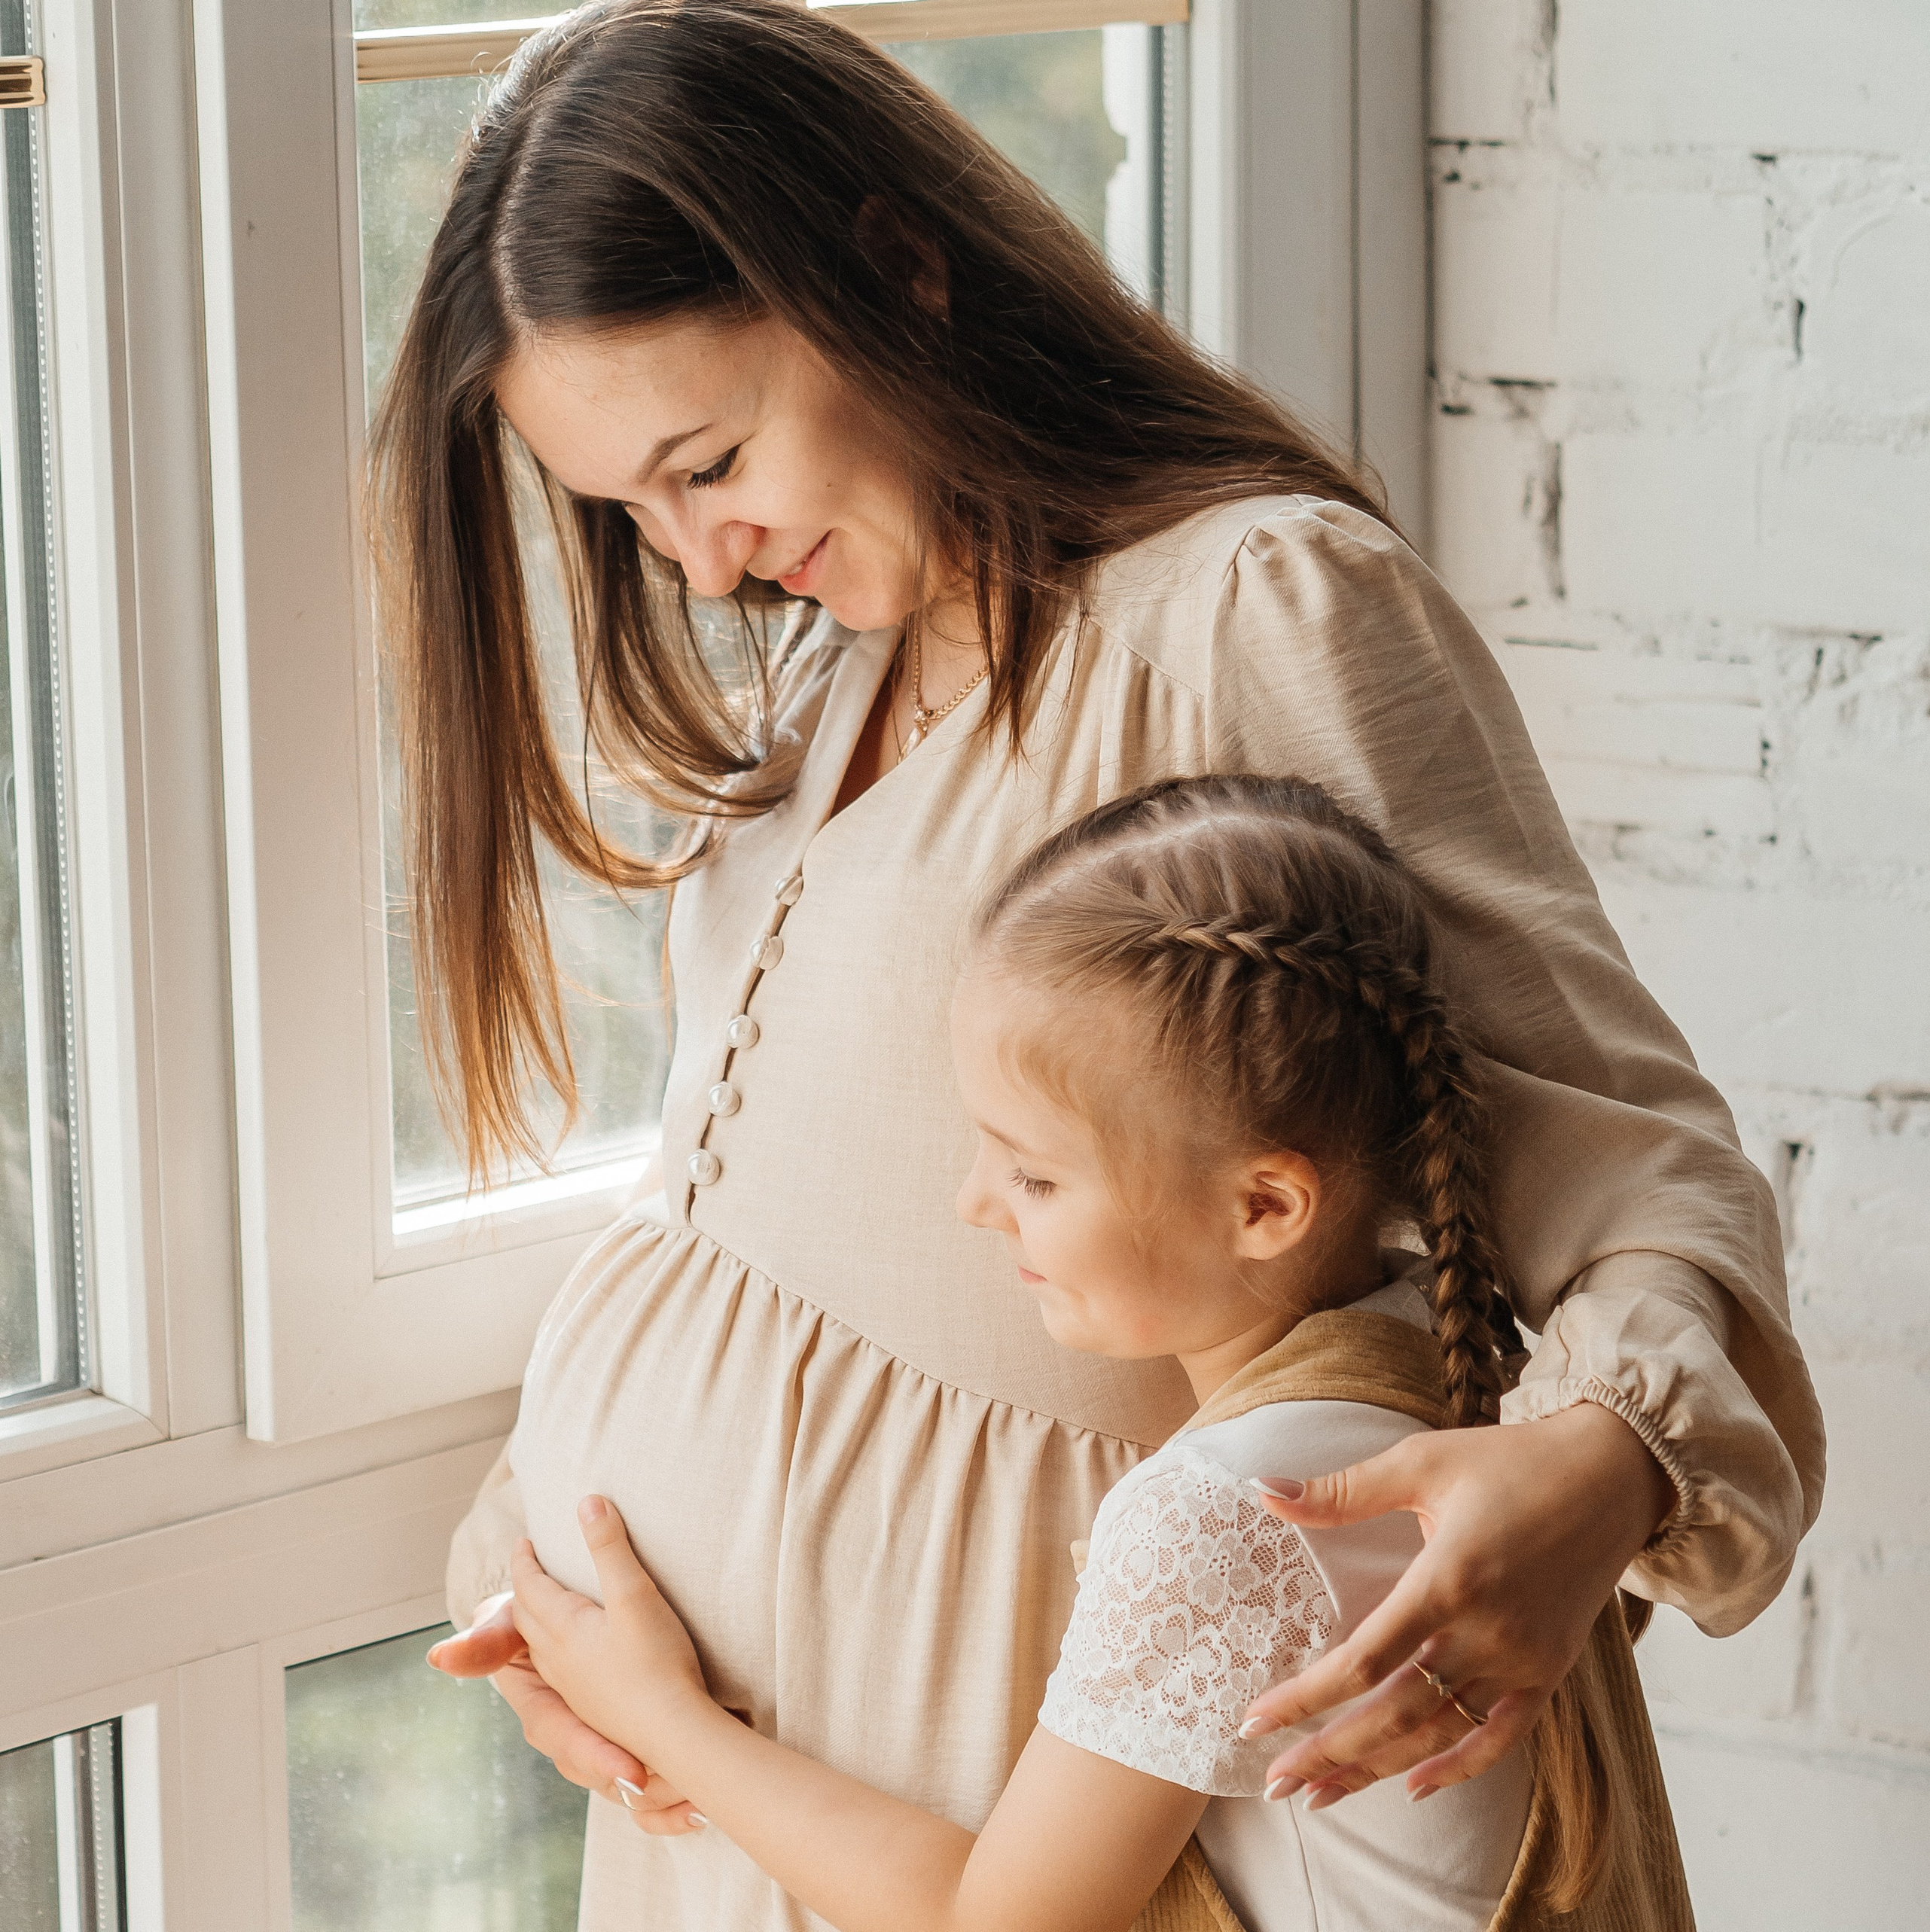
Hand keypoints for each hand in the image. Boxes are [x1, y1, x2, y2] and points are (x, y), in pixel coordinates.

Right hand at [430, 1586, 703, 1832]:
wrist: (554, 1614)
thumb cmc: (525, 1620)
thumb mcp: (505, 1622)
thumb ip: (484, 1641)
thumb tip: (437, 1658)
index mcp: (543, 1711)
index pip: (566, 1739)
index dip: (596, 1757)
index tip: (631, 1771)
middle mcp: (569, 1734)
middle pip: (600, 1772)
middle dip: (637, 1786)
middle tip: (680, 1792)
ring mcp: (597, 1741)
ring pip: (621, 1785)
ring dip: (657, 1802)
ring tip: (693, 1807)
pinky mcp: (624, 1741)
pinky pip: (644, 1789)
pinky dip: (667, 1807)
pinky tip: (695, 1814)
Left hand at [511, 1498, 713, 1764]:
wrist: (673, 1734)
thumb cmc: (656, 1661)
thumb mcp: (634, 1594)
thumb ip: (610, 1548)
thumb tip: (589, 1502)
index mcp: (564, 1630)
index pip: (530, 1588)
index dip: (525, 1561)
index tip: (523, 1541)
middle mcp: (558, 1661)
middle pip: (527, 1618)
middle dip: (524, 1588)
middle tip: (530, 1565)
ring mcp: (573, 1690)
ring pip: (538, 1649)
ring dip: (534, 1621)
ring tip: (546, 1605)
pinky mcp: (592, 1709)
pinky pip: (555, 1672)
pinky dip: (552, 1648)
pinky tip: (574, 1656)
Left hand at [1240, 1401, 1673, 1802]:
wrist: (1611, 1474)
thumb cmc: (1508, 1460)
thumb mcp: (1420, 1461)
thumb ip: (1341, 1490)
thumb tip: (1261, 1488)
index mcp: (1448, 1577)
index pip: (1363, 1660)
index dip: (1305, 1698)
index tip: (1254, 1722)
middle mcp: (1486, 1630)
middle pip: (1395, 1713)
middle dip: (1329, 1752)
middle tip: (1275, 1785)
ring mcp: (1522, 1658)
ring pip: (1439, 1733)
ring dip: (1376, 1767)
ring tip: (1320, 1795)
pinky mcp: (1549, 1671)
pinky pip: (1501, 1736)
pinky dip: (1458, 1767)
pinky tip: (1413, 1785)